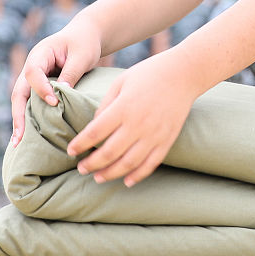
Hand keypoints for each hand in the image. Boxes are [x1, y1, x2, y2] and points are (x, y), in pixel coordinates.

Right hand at [10, 16, 102, 146]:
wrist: (85, 37)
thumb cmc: (84, 43)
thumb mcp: (82, 56)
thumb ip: (71, 73)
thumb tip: (61, 96)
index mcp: (40, 54)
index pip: (33, 73)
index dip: (41, 88)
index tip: (54, 102)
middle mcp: (31, 67)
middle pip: (19, 91)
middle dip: (18, 114)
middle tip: (20, 137)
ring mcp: (33, 78)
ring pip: (21, 100)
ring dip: (19, 120)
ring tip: (18, 143)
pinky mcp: (40, 87)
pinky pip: (31, 103)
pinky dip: (29, 118)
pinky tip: (28, 136)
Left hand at [66, 51, 202, 186]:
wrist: (183, 74)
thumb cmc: (148, 74)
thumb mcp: (120, 82)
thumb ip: (105, 105)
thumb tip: (94, 126)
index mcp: (123, 108)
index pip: (95, 133)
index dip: (80, 144)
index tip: (71, 151)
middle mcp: (138, 124)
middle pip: (109, 152)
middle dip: (92, 164)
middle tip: (81, 169)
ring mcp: (154, 134)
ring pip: (128, 163)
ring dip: (111, 173)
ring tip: (98, 178)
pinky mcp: (167, 140)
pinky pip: (151, 164)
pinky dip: (138, 176)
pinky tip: (127, 182)